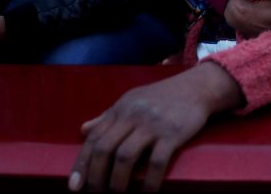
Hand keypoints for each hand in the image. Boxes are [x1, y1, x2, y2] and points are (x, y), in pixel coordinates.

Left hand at [69, 62, 242, 191]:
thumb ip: (107, 117)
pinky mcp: (172, 134)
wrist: (196, 87)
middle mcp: (132, 115)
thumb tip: (83, 130)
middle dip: (96, 176)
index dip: (81, 164)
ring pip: (125, 156)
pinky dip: (149, 182)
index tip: (74, 186)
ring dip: (118, 181)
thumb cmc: (162, 97)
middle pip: (104, 148)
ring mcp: (152, 124)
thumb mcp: (130, 101)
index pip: (93, 138)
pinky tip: (147, 193)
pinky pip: (157, 162)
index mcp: (120, 109)